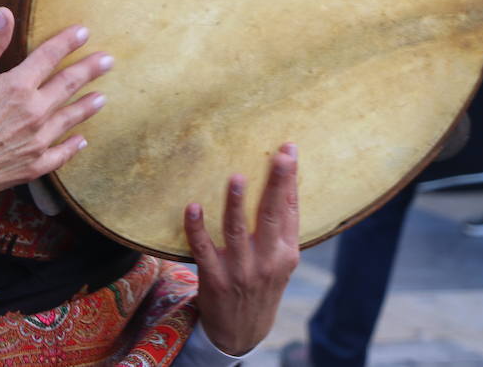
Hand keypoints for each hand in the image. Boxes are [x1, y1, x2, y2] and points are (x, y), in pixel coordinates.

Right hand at [0, 8, 111, 213]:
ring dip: (87, 106)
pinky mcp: (34, 165)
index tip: (84, 32)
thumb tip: (6, 13)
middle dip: (89, 70)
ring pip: (70, 118)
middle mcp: (35, 112)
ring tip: (102, 97)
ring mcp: (38, 141)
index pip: (49, 56)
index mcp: (17, 87)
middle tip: (108, 61)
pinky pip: (61, 154)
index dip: (67, 42)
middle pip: (68, 84)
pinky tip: (81, 140)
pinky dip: (73, 146)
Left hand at [185, 145, 299, 356]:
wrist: (241, 332)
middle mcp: (266, 261)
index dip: (289, 180)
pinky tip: (192, 206)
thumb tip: (282, 183)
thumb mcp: (280, 262)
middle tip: (278, 156)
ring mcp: (239, 271)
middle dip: (275, 184)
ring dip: (235, 203)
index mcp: (285, 253)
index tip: (288, 150)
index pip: (290, 210)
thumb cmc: (261, 285)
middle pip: (270, 216)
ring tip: (235, 178)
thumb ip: (280, 228)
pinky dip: (196, 228)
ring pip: (236, 231)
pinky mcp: (214, 279)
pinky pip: (202, 249)